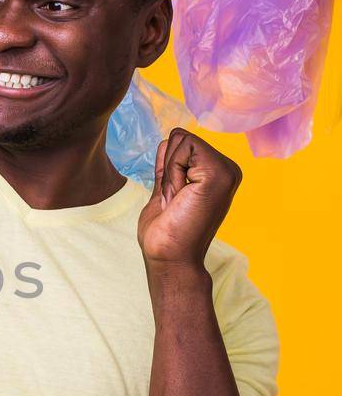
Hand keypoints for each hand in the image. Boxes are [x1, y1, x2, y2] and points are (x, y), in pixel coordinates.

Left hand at [137, 128, 241, 268]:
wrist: (171, 258)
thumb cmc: (166, 232)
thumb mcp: (167, 189)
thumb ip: (171, 167)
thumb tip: (169, 141)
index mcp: (218, 173)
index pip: (182, 142)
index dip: (167, 167)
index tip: (174, 199)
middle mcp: (228, 169)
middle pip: (181, 137)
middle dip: (167, 167)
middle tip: (175, 201)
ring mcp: (227, 170)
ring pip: (181, 139)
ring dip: (170, 172)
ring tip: (179, 201)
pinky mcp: (220, 173)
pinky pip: (184, 147)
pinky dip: (173, 173)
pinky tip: (181, 198)